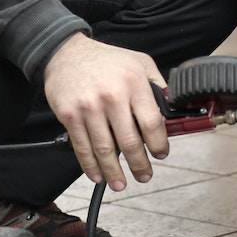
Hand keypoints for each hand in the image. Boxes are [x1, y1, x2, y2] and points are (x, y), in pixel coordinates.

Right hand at [42, 33, 168, 190]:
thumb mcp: (140, 62)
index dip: (159, 144)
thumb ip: (157, 85)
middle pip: (130, 142)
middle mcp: (112, 96)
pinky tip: (97, 175)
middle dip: (139, 165)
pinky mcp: (70, 116)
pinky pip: (82, 147)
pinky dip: (90, 165)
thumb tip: (171, 109)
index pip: (152, 123)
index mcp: (134, 84)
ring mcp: (89, 107)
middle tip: (144, 176)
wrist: (65, 53)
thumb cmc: (106, 60)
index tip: (161, 154)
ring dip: (114, 172)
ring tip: (121, 183)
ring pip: (105, 149)